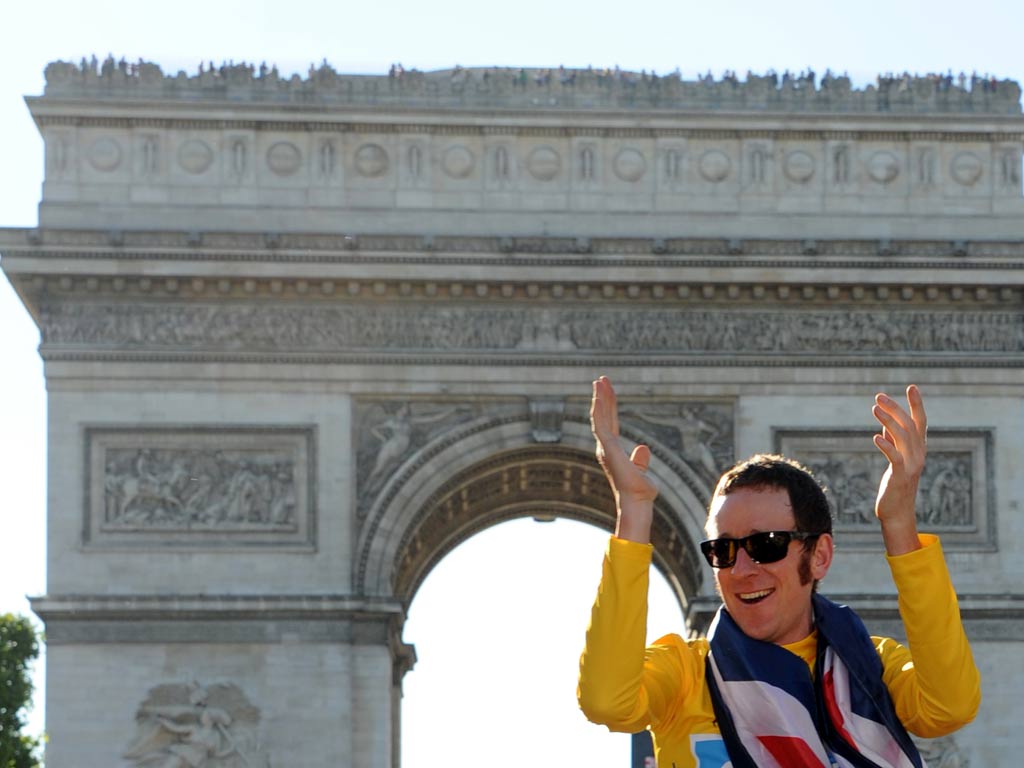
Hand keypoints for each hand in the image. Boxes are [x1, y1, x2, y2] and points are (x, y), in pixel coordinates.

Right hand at [590, 376, 656, 541]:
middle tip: (601, 379)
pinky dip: (599, 409)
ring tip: (598, 381)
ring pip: (599, 417)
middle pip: (604, 416)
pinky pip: (600, 424)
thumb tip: (643, 448)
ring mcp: (604, 447)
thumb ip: (640, 459)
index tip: (608, 390)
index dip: (610, 405)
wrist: (637, 501)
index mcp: (612, 450)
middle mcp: (605, 447)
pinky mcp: (607, 447)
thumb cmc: (639, 491)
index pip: (611, 422)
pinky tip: (599, 396)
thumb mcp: (641, 470)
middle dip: (602, 396)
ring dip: (599, 398)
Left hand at [871, 385, 926, 554]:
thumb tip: (886, 426)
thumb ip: (893, 442)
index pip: (920, 422)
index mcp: (918, 449)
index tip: (912, 387)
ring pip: (903, 437)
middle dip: (895, 409)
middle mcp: (919, 454)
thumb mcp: (896, 459)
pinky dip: (886, 445)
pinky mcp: (901, 476)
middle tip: (878, 396)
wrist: (897, 512)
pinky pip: (896, 457)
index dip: (916, 405)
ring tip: (875, 407)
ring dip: (889, 421)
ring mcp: (912, 465)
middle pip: (909, 425)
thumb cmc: (895, 485)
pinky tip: (875, 437)